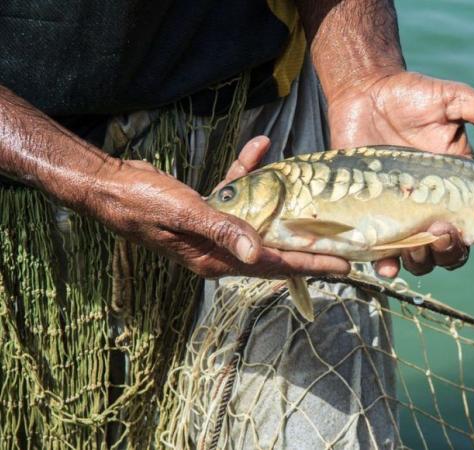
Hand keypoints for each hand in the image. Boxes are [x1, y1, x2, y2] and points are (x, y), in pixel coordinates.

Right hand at [91, 136, 349, 278]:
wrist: (108, 185)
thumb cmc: (142, 202)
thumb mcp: (185, 214)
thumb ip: (222, 230)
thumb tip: (257, 253)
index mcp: (215, 259)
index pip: (273, 265)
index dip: (309, 264)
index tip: (342, 264)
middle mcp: (218, 250)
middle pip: (274, 249)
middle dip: (307, 244)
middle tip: (343, 242)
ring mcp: (213, 231)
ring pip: (258, 220)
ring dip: (280, 202)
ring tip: (311, 194)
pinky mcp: (207, 211)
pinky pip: (237, 195)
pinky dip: (247, 174)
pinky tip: (258, 148)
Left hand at [327, 71, 473, 276]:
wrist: (364, 92)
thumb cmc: (411, 97)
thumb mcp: (452, 101)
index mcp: (461, 186)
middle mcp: (434, 207)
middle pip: (454, 249)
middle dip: (453, 252)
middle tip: (444, 234)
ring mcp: (403, 214)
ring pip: (421, 258)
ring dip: (423, 261)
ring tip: (416, 245)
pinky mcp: (373, 216)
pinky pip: (382, 252)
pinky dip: (387, 264)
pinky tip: (386, 263)